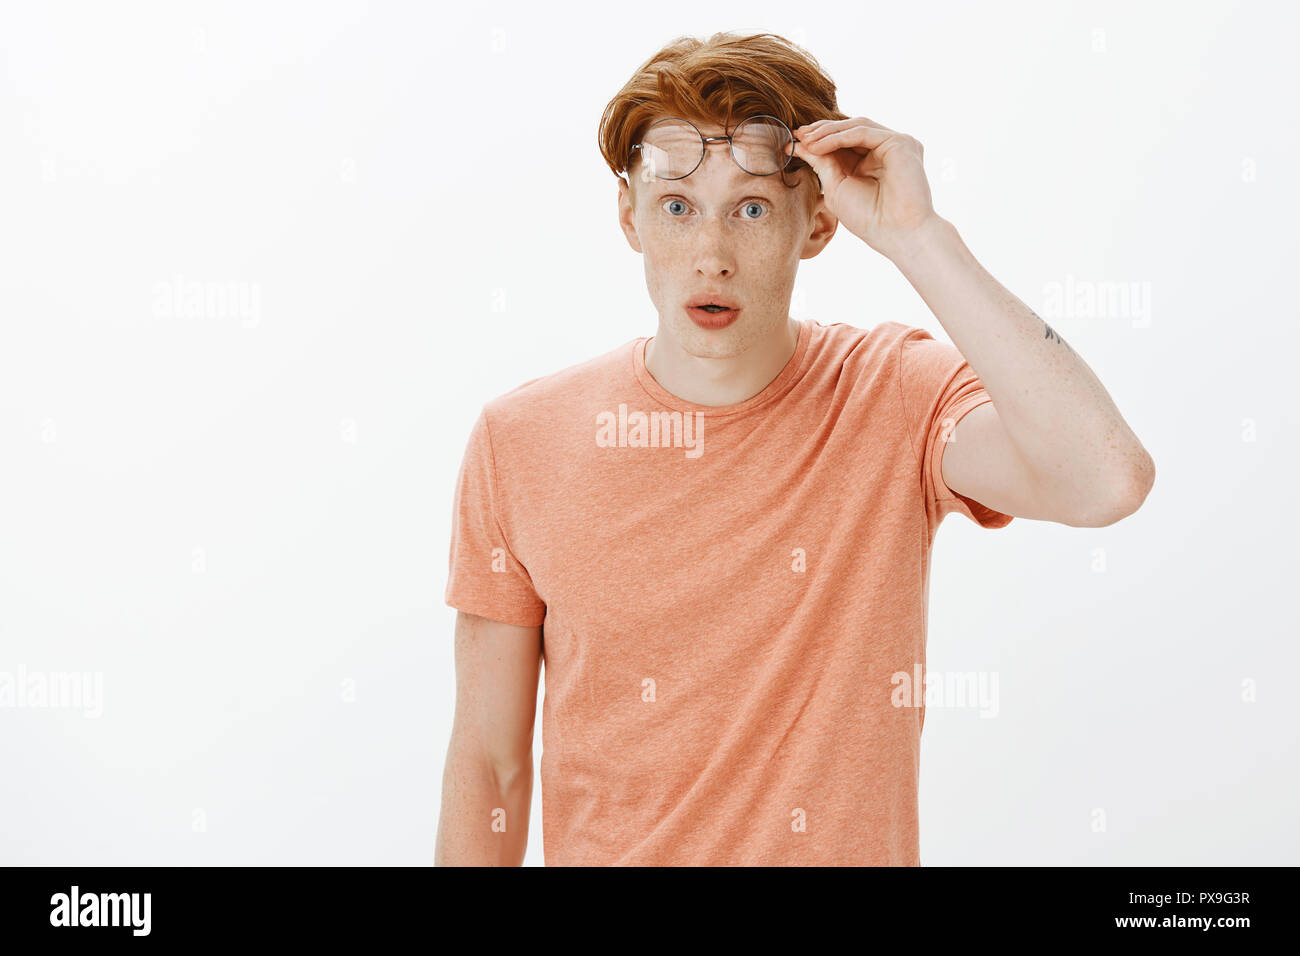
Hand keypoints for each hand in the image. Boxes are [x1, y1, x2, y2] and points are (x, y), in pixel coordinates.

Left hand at [792, 116, 940, 259]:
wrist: (895, 233)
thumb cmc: (868, 218)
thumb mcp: (836, 187)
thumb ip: (821, 163)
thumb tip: (800, 144)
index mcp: (870, 161)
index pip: (842, 141)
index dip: (818, 139)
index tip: (793, 140)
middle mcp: (883, 149)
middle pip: (849, 129)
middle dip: (821, 131)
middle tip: (797, 134)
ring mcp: (893, 144)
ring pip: (855, 126)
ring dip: (827, 132)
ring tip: (806, 140)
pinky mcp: (900, 142)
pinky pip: (863, 132)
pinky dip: (838, 137)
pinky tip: (819, 145)